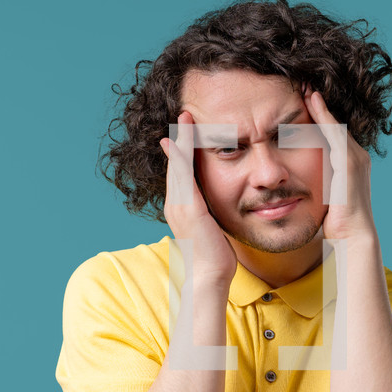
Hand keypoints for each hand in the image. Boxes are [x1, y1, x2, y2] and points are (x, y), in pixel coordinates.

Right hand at [161, 111, 237, 285]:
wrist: (210, 276)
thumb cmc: (216, 257)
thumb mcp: (213, 230)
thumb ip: (211, 215)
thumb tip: (216, 210)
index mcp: (181, 208)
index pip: (181, 173)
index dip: (181, 151)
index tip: (186, 131)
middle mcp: (175, 204)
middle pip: (175, 164)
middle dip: (178, 138)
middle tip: (183, 114)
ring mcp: (179, 206)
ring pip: (178, 165)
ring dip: (181, 139)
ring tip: (185, 118)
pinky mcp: (188, 208)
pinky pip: (184, 175)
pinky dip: (183, 155)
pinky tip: (185, 139)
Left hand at [302, 88, 377, 241]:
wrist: (352, 238)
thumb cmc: (336, 225)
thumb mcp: (323, 199)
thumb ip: (315, 186)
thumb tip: (296, 189)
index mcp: (351, 164)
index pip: (333, 133)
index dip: (319, 115)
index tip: (303, 98)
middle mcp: (357, 156)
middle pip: (335, 123)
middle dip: (319, 103)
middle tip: (303, 82)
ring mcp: (355, 158)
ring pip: (335, 123)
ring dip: (320, 103)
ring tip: (305, 84)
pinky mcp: (349, 163)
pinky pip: (334, 132)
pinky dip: (323, 115)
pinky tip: (311, 100)